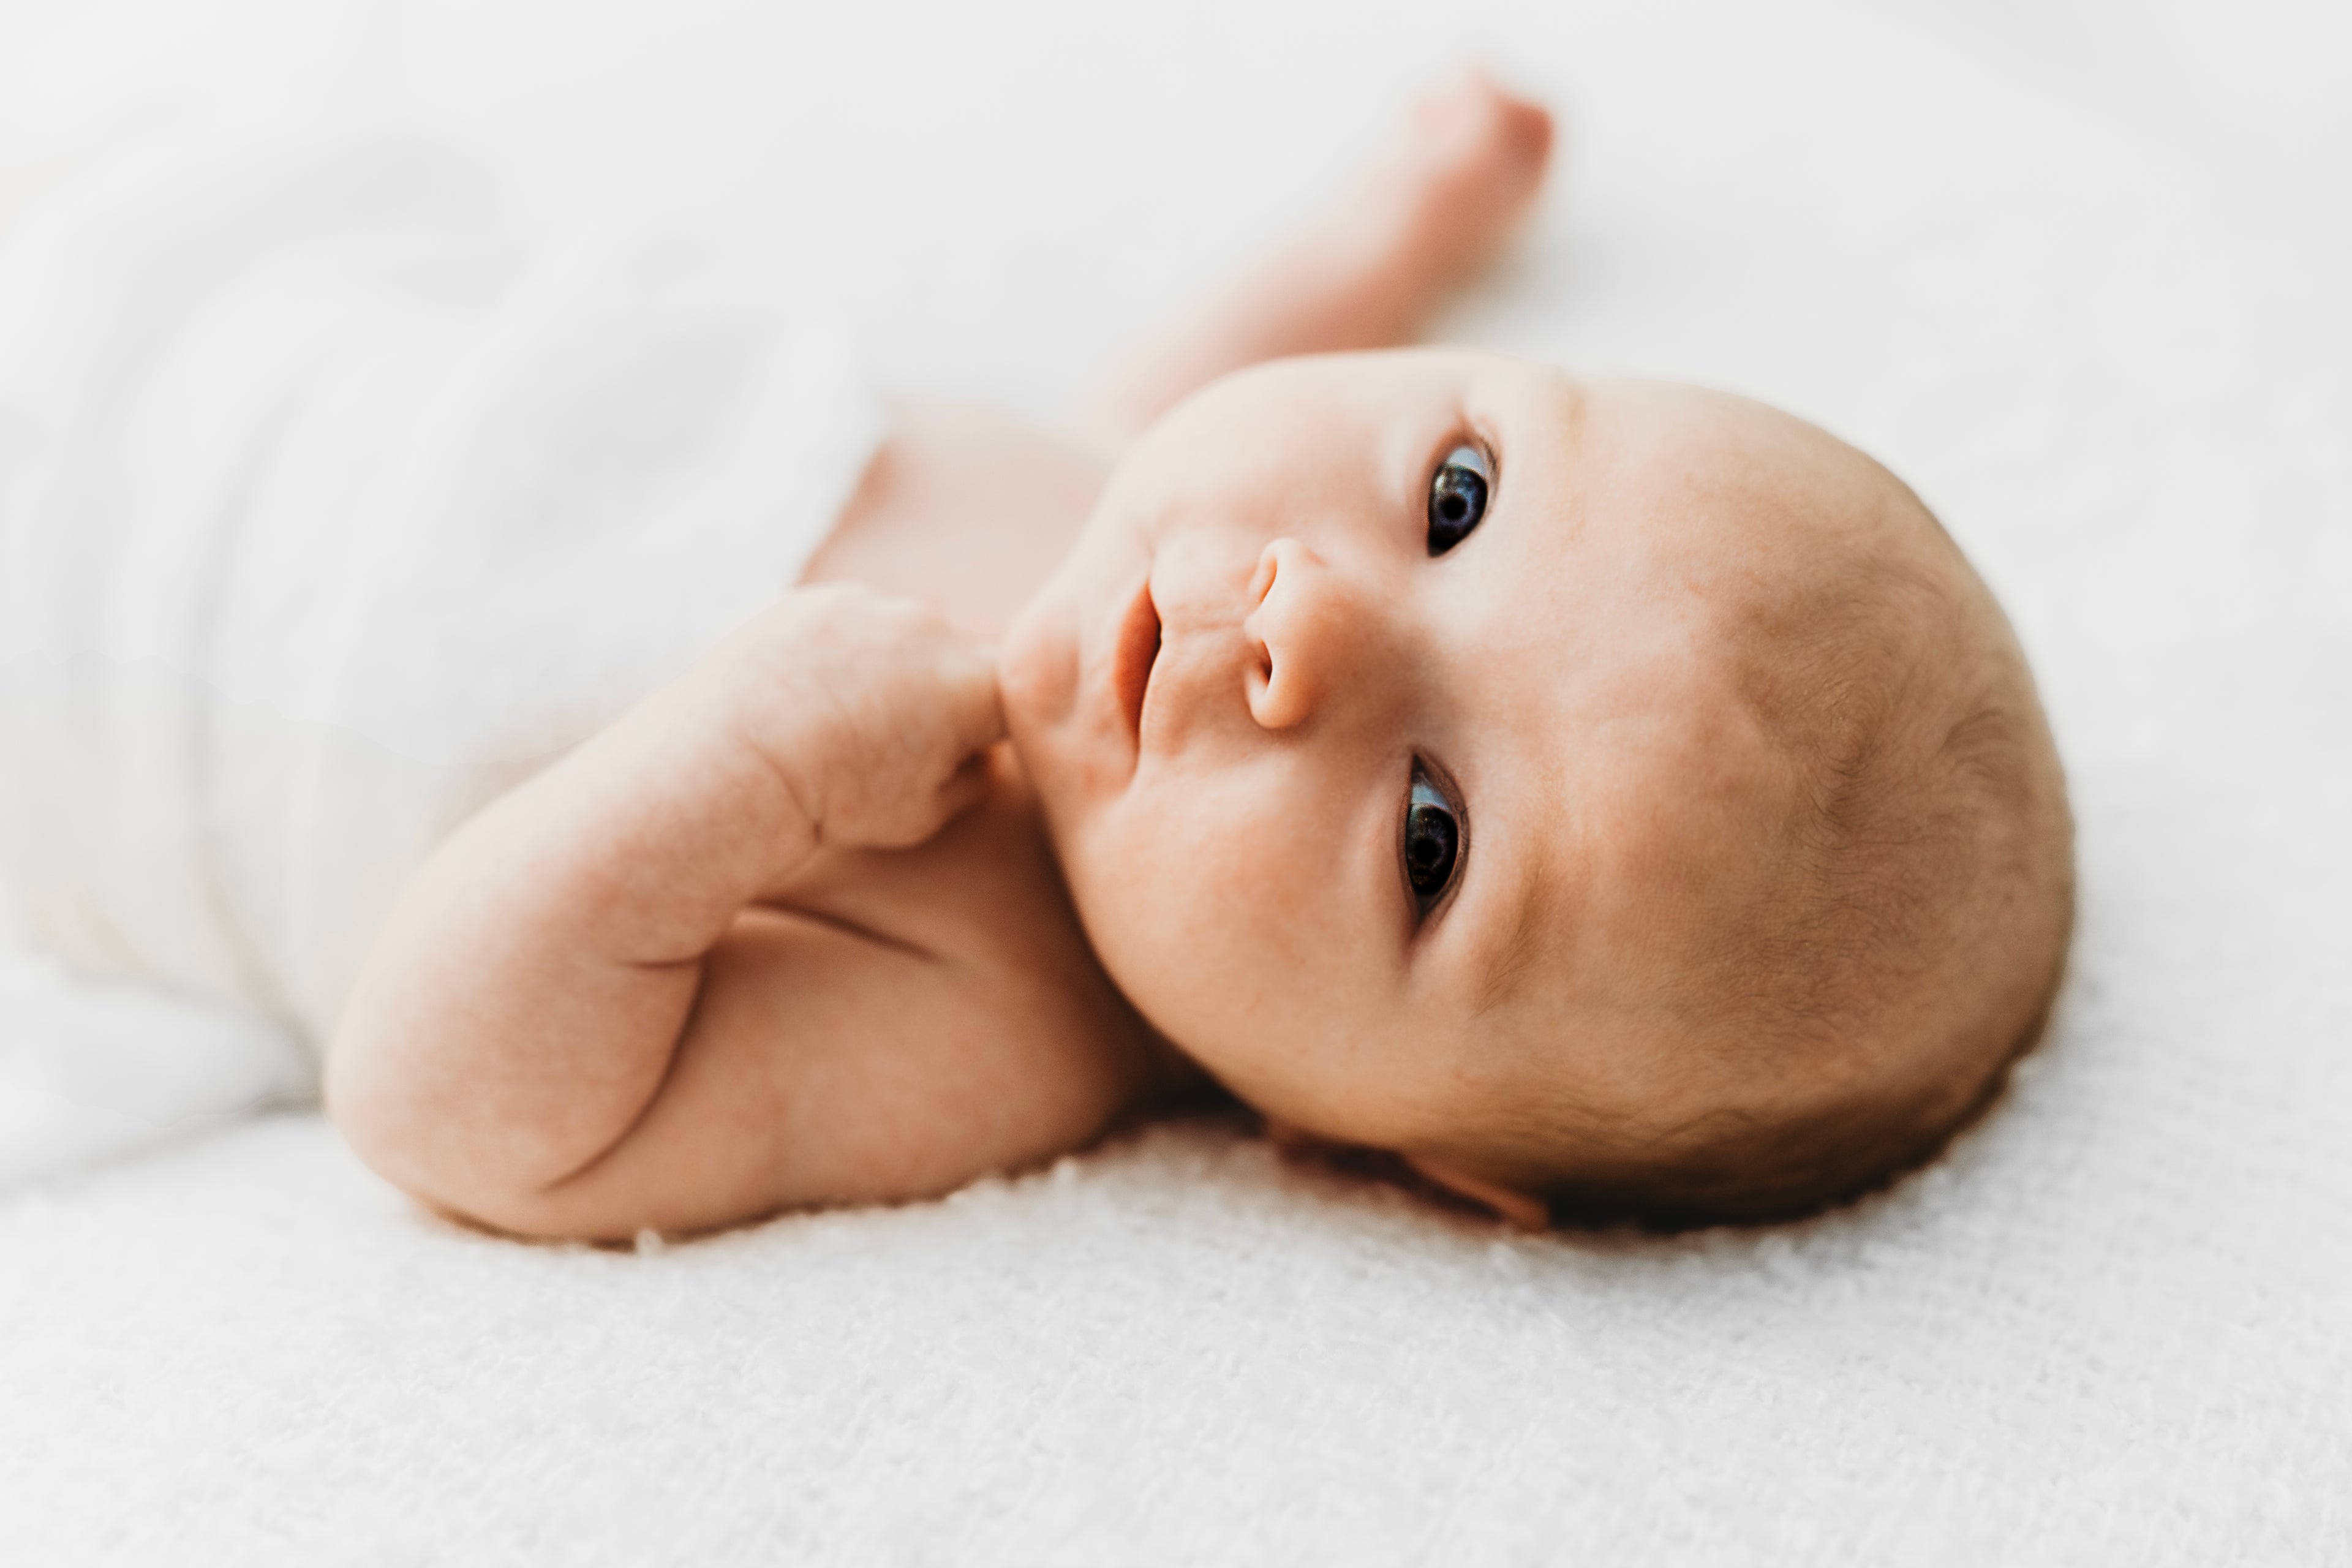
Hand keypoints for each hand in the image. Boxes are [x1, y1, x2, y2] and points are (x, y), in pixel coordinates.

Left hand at [706, 584, 1005, 851]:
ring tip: (847, 716)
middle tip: (900, 738)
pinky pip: (854, 619)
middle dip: (945, 691)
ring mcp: (876, 604)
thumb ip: (973, 778)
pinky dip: (845, 648)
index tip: (967, 751)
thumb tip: (980, 753)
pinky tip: (813, 691)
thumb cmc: (836, 801)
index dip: (998, 723)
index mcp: (975, 684)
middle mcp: (934, 629)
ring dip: (894, 666)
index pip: (1017, 691)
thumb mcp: (924, 814)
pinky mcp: (823, 596)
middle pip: (963, 655)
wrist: (737, 762)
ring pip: (907, 634)